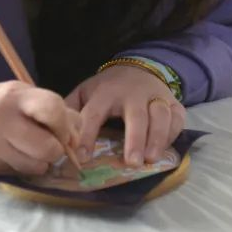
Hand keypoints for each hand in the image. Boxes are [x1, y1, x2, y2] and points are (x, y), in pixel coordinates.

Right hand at [0, 81, 80, 175]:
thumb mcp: (22, 95)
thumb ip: (52, 109)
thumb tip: (77, 135)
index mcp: (15, 96)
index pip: (52, 109)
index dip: (65, 124)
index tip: (63, 130)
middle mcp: (3, 120)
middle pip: (48, 147)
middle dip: (57, 149)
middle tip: (51, 144)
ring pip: (37, 166)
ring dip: (43, 162)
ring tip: (33, 150)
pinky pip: (21, 173)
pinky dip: (26, 166)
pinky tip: (16, 154)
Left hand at [65, 65, 185, 166]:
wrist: (138, 69)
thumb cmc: (108, 88)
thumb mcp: (86, 92)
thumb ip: (72, 109)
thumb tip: (54, 131)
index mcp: (106, 92)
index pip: (95, 113)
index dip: (87, 135)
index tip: (83, 158)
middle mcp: (133, 93)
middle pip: (136, 115)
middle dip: (134, 138)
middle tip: (131, 162)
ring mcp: (156, 96)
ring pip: (160, 115)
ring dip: (157, 138)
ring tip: (151, 160)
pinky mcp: (173, 103)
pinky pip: (177, 118)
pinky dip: (173, 133)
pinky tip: (164, 149)